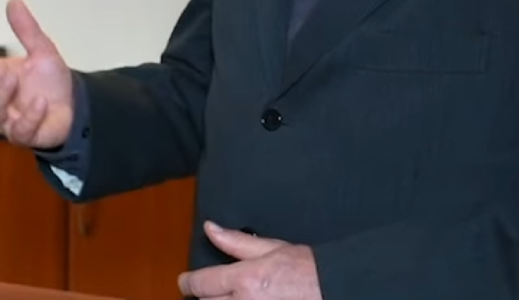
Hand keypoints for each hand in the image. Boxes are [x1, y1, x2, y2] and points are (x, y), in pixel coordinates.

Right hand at [0, 0, 73, 148]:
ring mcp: (6, 116)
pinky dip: (30, 115)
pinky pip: (20, 129)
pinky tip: (40, 102)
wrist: (74, 108)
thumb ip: (26, 30)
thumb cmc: (49, 82)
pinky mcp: (24, 133)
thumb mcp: (41, 50)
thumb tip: (14, 1)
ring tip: (11, 78)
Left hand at [178, 222, 320, 299]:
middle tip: (208, 290)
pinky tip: (242, 299)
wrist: (336, 290)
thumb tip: (211, 229)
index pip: (201, 284)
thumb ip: (236, 242)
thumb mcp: (272, 248)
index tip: (185, 282)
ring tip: (225, 295)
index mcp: (245, 279)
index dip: (188, 282)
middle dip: (205, 296)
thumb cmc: (308, 269)